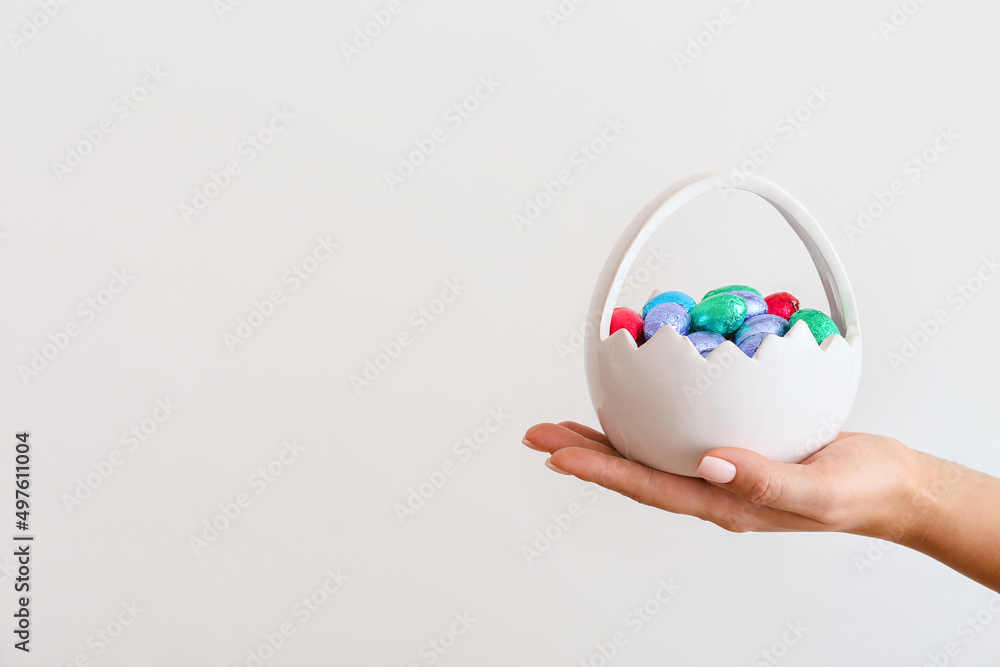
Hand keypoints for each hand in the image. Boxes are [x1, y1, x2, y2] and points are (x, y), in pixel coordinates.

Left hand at [522, 421, 927, 538]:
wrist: (886, 487)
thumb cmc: (859, 490)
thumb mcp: (821, 488)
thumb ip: (768, 479)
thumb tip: (710, 461)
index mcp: (724, 504)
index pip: (650, 487)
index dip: (601, 470)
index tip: (557, 454)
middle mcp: (710, 489)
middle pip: (634, 472)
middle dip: (583, 454)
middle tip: (536, 435)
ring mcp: (717, 473)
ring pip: (647, 456)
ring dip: (602, 441)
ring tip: (561, 427)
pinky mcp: (730, 450)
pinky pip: (674, 437)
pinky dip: (643, 423)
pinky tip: (629, 407)